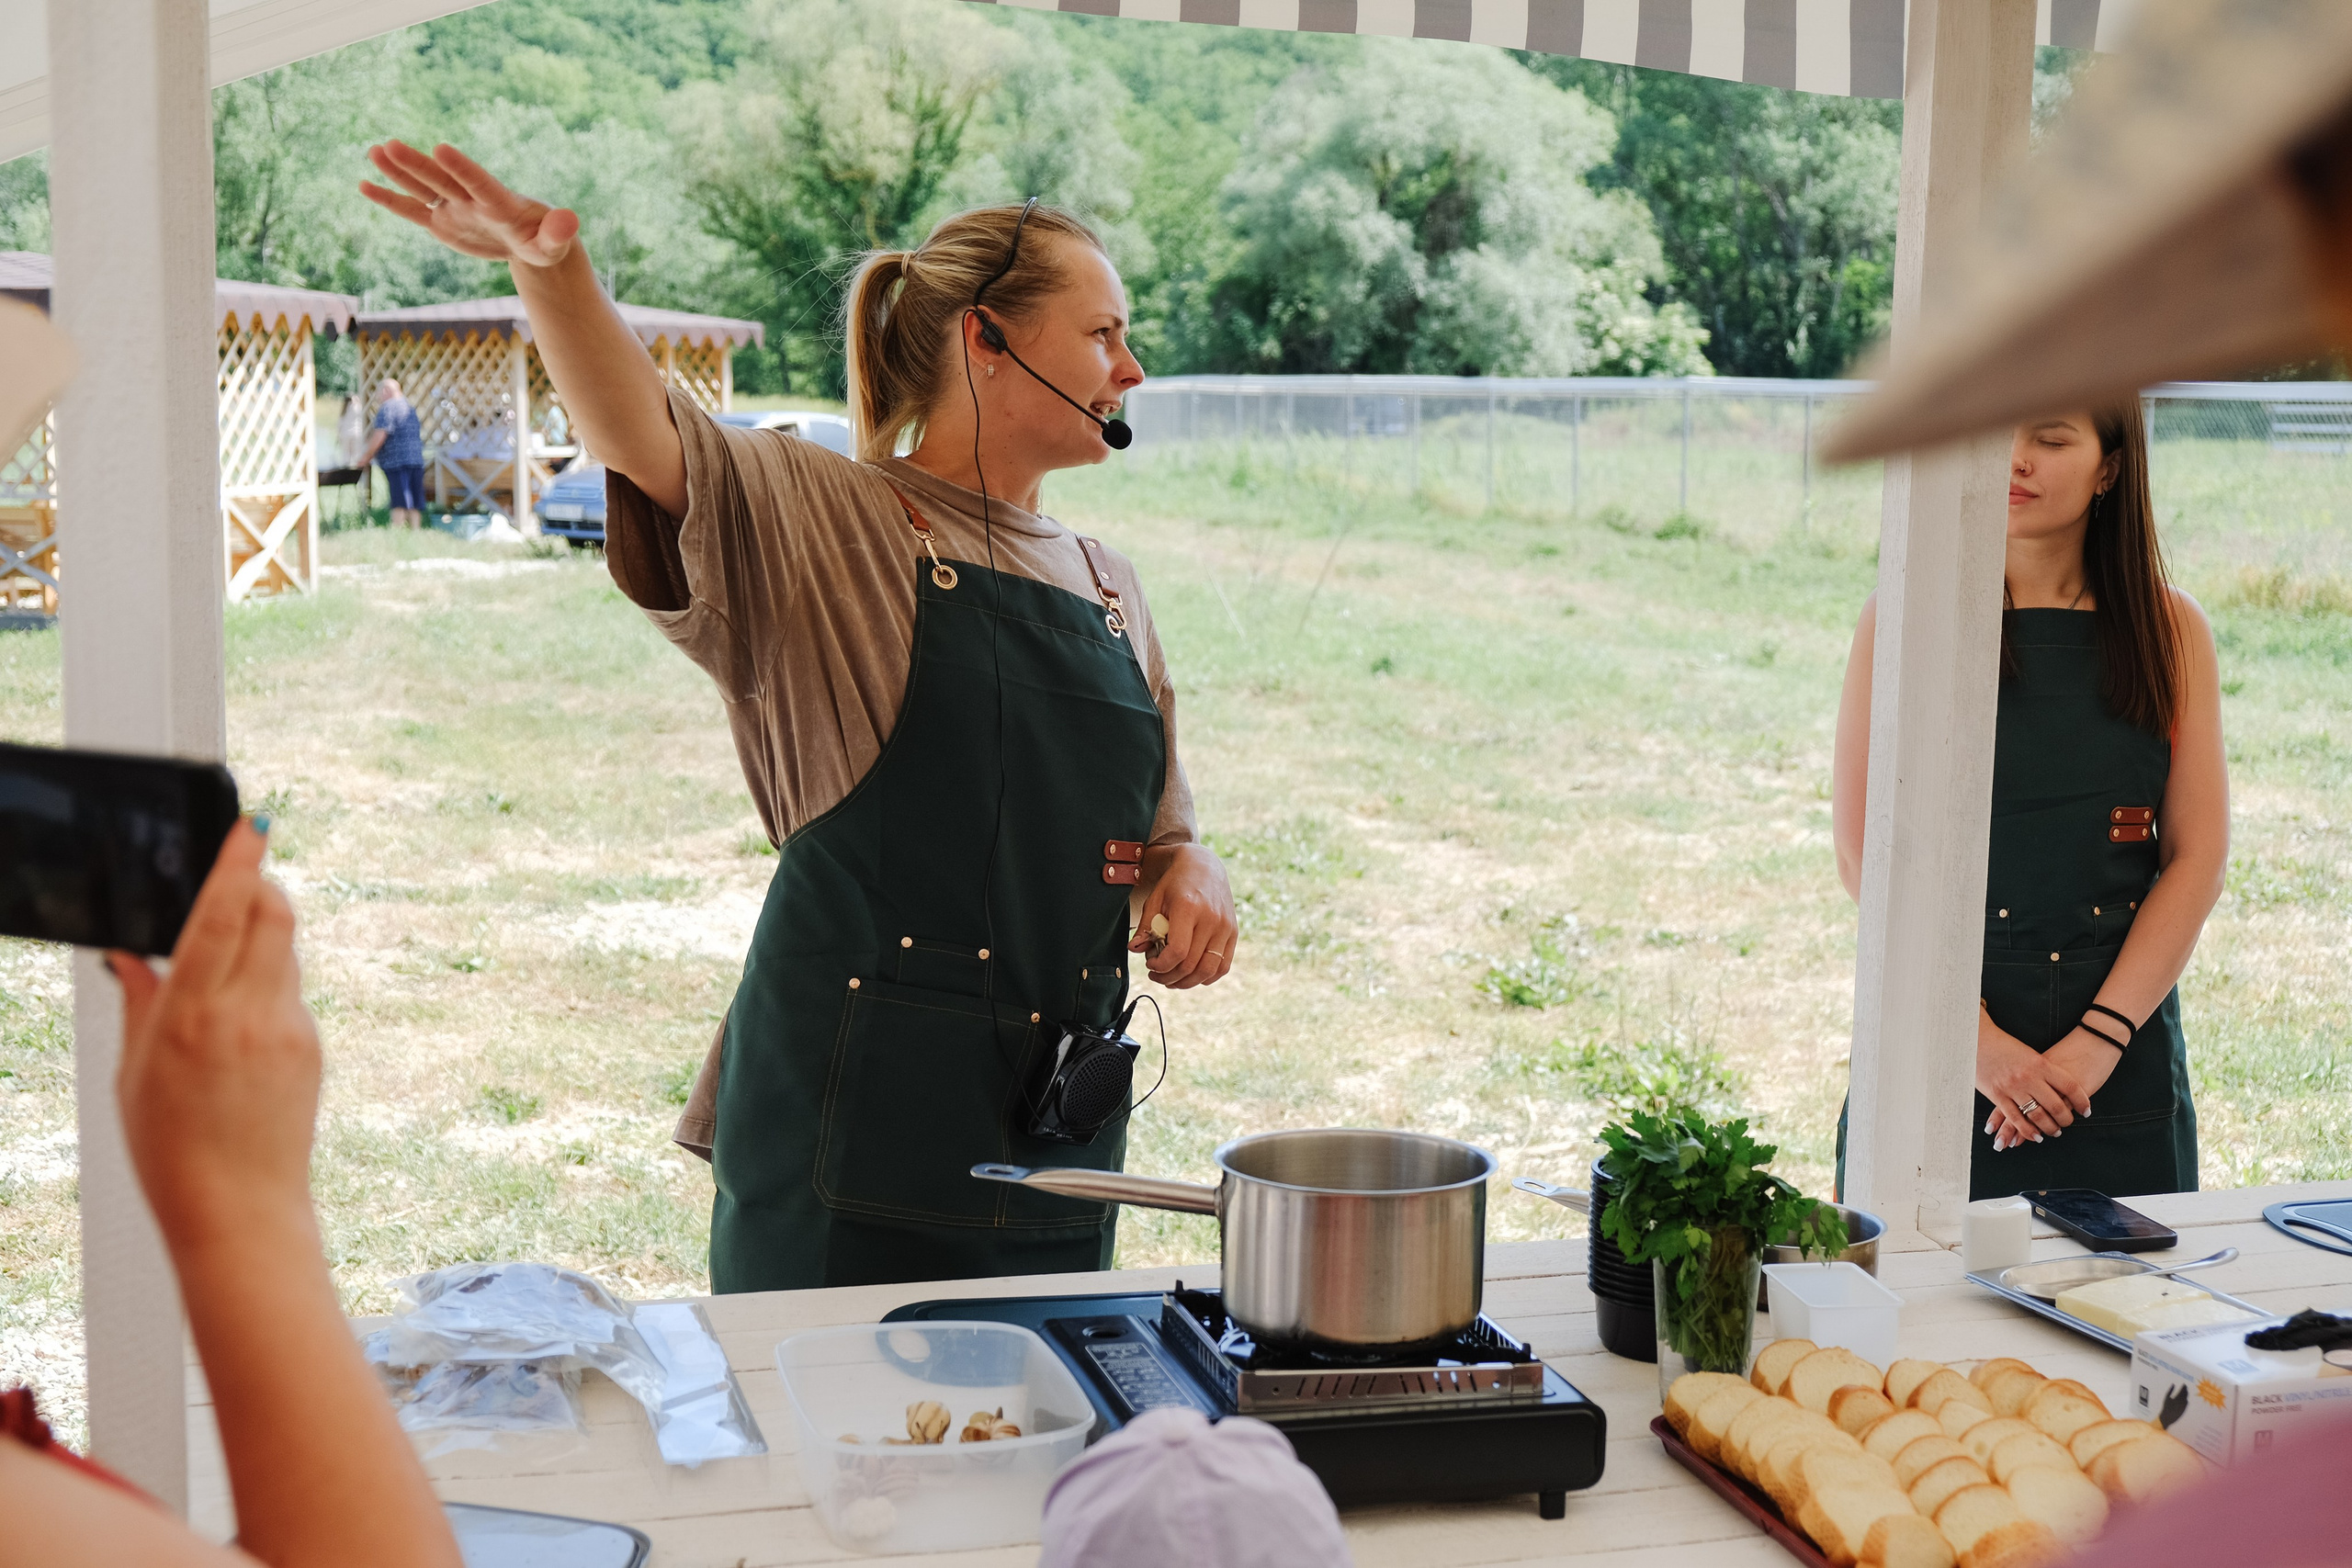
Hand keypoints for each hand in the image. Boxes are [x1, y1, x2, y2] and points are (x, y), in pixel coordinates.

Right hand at [107, 821, 321, 1243]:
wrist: (239, 1209)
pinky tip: (239, 1021)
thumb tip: (128, 953)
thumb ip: (139, 1002)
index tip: (253, 823)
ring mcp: (288, 1029)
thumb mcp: (133, 1072)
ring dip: (262, 934)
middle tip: (242, 875)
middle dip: (260, 884)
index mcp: (193, 1016)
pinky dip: (268, 983)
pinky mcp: (312, 1046)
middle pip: (273, 916)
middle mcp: (247, 1014)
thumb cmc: (171, 1148)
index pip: (224, 915)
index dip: (239, 863)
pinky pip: (290, 992)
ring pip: (285, 951)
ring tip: (225, 959)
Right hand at [360, 140, 579, 267]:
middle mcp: (471, 201)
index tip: (440, 148)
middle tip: (390, 145)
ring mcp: (454, 210)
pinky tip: (364, 186)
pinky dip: (391, 200)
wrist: (529, 243)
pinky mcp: (442, 223)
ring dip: (399, 173)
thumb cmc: (545, 243)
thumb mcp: (553, 245)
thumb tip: (571, 221)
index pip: (479, 183)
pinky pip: (412, 211)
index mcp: (499, 204)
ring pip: (423, 189)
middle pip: (442, 181)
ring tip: (374, 150)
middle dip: (417, 165)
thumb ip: (558, 233)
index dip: (462, 168)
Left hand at [1129, 842, 1235, 988]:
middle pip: (1191, 964)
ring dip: (1187, 982)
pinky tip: (1192, 975)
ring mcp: (1225, 927)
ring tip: (1171, 980)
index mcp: (1189, 908)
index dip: (1160, 966)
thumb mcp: (1155, 899)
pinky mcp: (1233, 932)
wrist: (1204, 866)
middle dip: (1169, 977)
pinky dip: (1207, 977)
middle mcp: (1211, 919)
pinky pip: (1223, 966)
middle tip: (1156, 975)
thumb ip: (1146, 926)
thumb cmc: (1175, 884)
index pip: (1177, 951)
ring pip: (1209, 970)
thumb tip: (1134, 950)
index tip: (1149, 964)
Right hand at [1977, 1020, 2098, 1151]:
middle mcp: (2028, 1077)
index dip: (2082, 1101)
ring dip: (2049, 1127)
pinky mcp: (1997, 1095)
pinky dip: (2027, 1131)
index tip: (2087, 1110)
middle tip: (2068, 1123)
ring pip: (2037, 1115)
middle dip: (2066, 1119)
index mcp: (2040, 1064)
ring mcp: (2012, 1087)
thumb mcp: (2029, 1054)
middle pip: (2056, 1105)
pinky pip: (2015, 1119)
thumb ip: (2043, 1071)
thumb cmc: (2004, 1046)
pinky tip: (2036, 1136)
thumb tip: (2061, 1089)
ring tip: (2055, 1131)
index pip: (2070, 1086)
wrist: (1976, 1039)